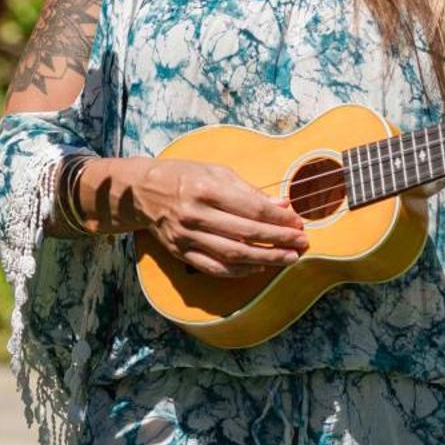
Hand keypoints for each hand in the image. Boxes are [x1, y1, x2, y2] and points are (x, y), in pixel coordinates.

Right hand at [130, 158, 309, 278]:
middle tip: (302, 243)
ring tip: (288, 258)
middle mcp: (197, 215)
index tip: (298, 223)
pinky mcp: (182, 253)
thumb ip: (249, 190)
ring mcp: (188, 237)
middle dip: (279, 241)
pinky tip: (259, 267)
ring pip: (234, 255)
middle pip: (247, 234)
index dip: (279, 219)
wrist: (143, 192)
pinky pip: (215, 268)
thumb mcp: (217, 172)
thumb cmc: (184, 176)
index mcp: (207, 189)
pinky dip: (240, 271)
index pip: (253, 209)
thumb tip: (282, 205)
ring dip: (266, 259)